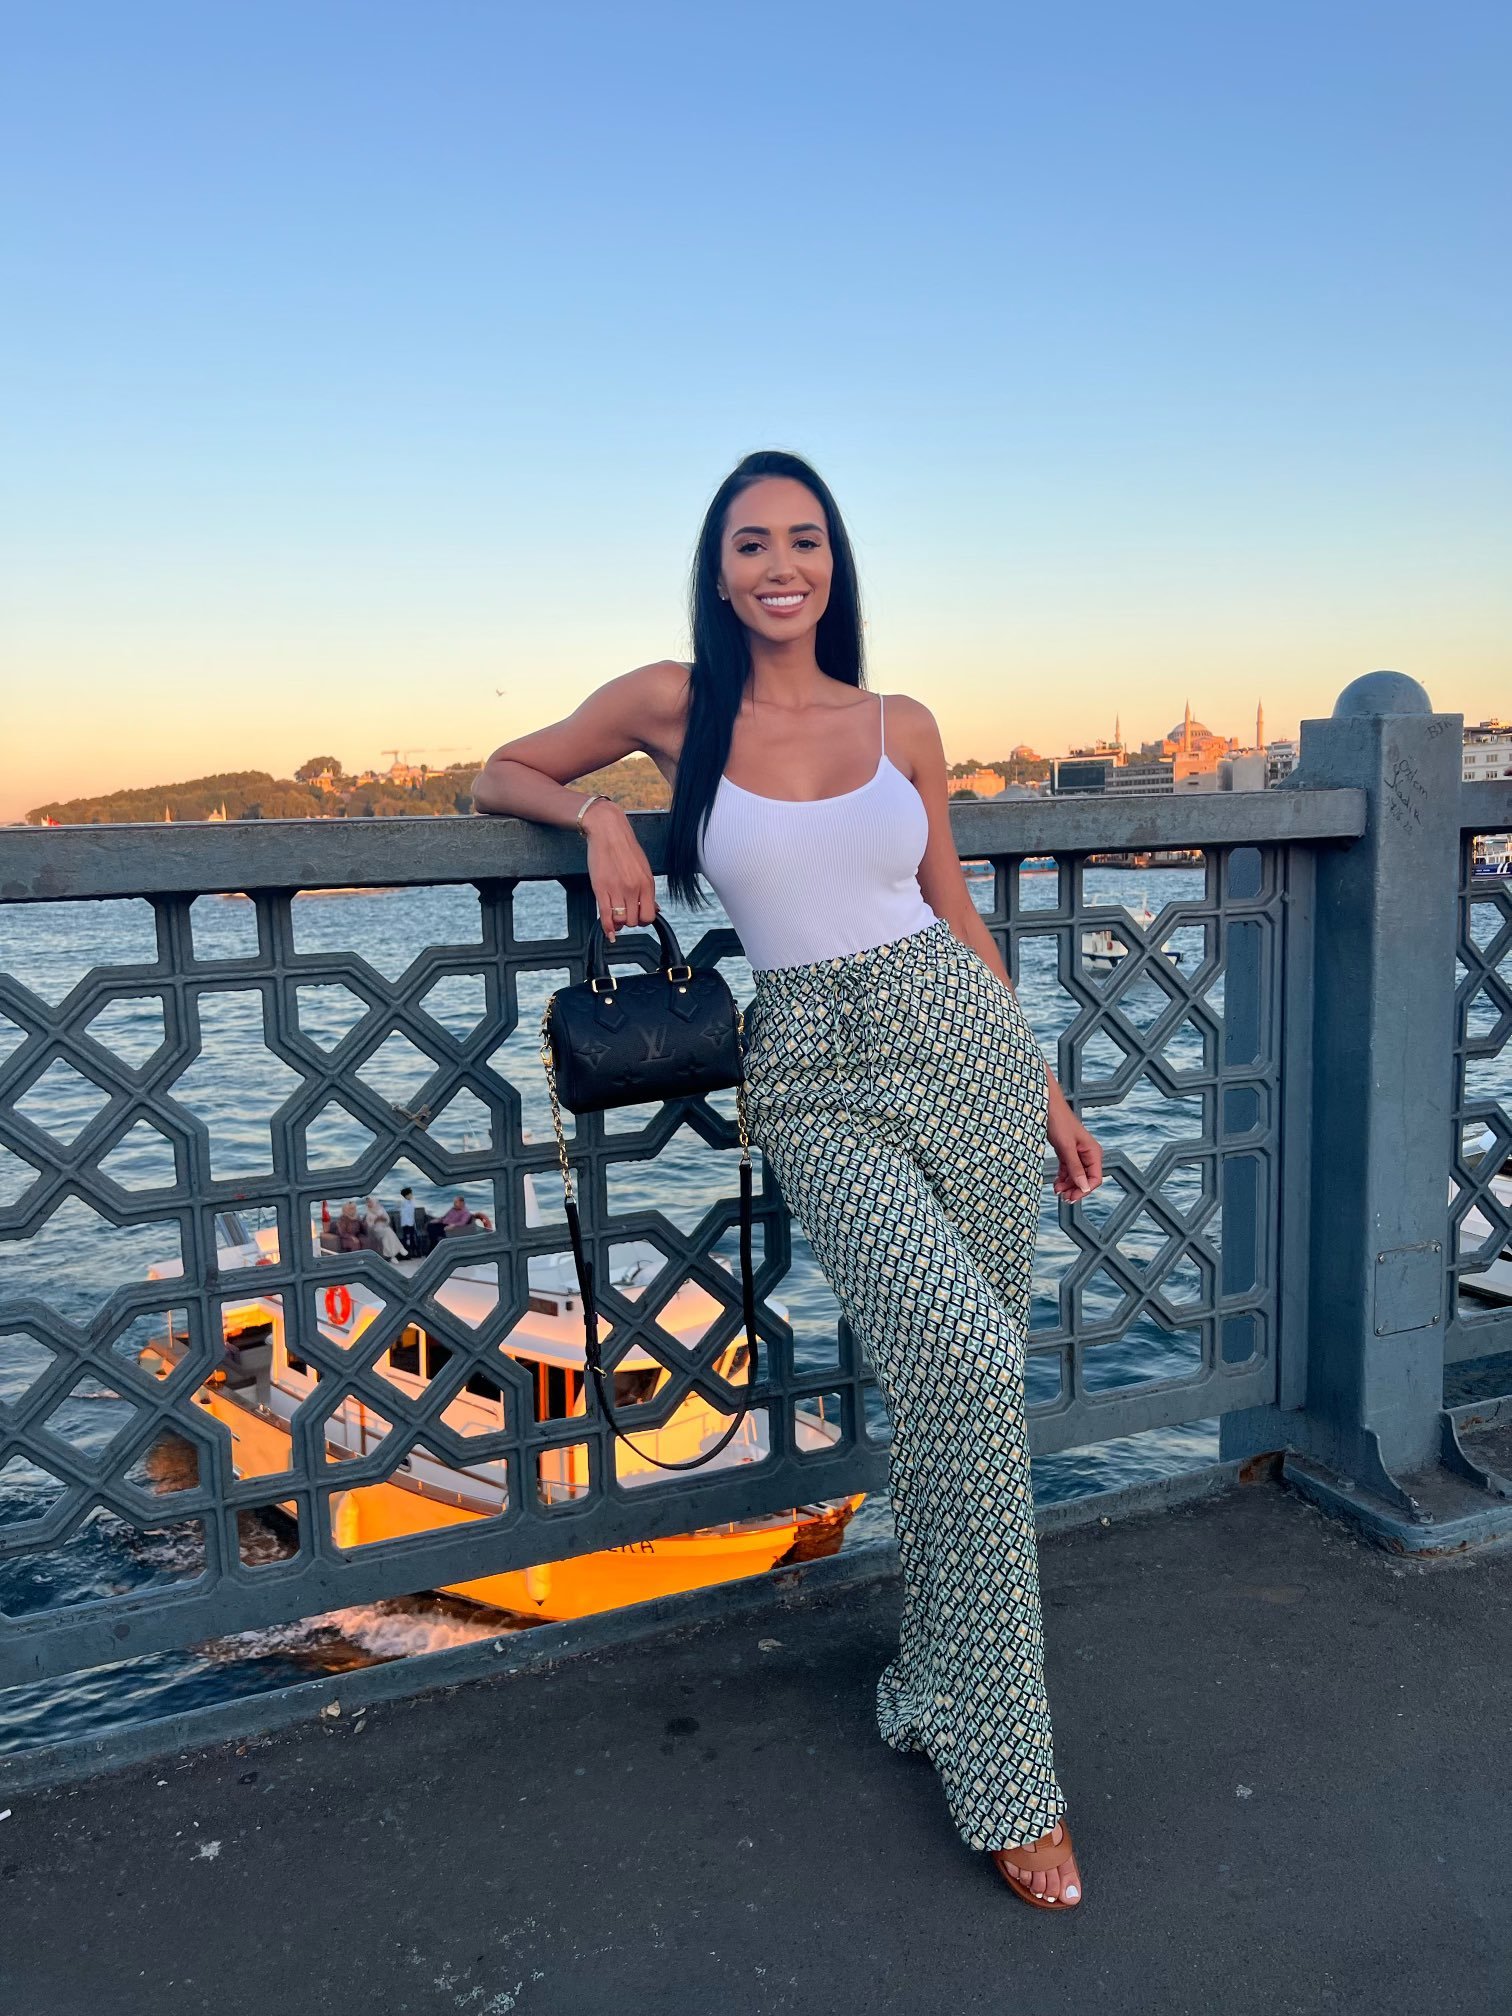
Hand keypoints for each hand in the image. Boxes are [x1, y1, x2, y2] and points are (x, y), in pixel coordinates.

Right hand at [582, 799, 657, 942]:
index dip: (644, 920)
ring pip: (621, 921)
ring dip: (619, 923)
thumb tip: (655, 909)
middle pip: (635, 921)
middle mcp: (633, 889)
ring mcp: (617, 890)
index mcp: (647, 884)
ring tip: (617, 917)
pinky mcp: (601, 889)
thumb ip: (648, 891)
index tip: (639, 916)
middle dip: (631, 922)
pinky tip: (609, 933)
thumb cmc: (626, 848)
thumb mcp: (644, 869)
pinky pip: (605, 916)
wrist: (608, 832)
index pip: (649, 915)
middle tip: (626, 914)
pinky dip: (607, 928)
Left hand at [1047, 1093, 1102, 1200]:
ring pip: (1076, 1176)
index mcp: (1093, 1152)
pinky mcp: (1067, 1152)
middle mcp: (1088, 1154)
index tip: (1071, 1197)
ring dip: (1068, 1186)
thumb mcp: (1066, 1147)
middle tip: (1062, 1198)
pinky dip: (1063, 1178)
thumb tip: (1084, 1188)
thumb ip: (1075, 1167)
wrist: (1047, 1105)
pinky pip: (1068, 1170)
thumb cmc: (1058, 1121)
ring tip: (1057, 1191)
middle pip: (1086, 1179)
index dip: (1085, 1190)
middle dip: (1076, 1189)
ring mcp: (1077, 1154)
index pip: (1095, 1178)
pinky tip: (1056, 1184)